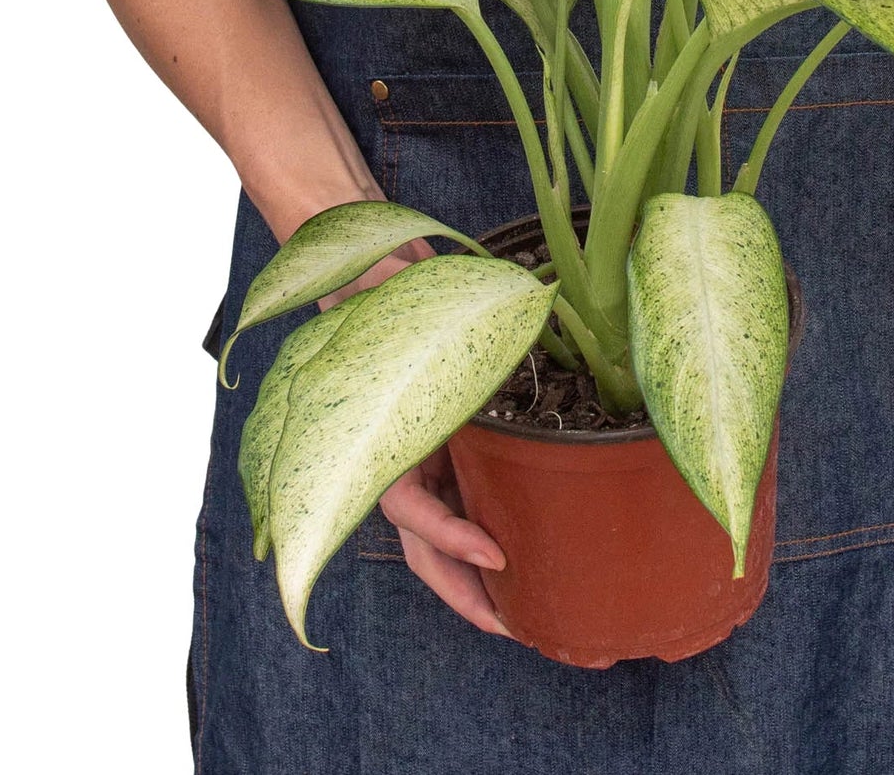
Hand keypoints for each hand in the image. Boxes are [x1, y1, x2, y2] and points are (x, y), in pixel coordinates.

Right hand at [314, 232, 514, 639]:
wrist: (368, 268)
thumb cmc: (377, 284)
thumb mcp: (392, 296)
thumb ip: (423, 308)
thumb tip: (488, 297)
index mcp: (377, 432)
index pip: (408, 505)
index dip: (448, 535)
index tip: (494, 554)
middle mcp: (396, 453)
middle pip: (423, 543)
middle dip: (464, 590)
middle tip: (513, 624)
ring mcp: (420, 453)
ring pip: (440, 536)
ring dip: (475, 579)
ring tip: (525, 615)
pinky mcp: (444, 444)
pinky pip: (460, 500)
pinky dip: (483, 535)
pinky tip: (521, 558)